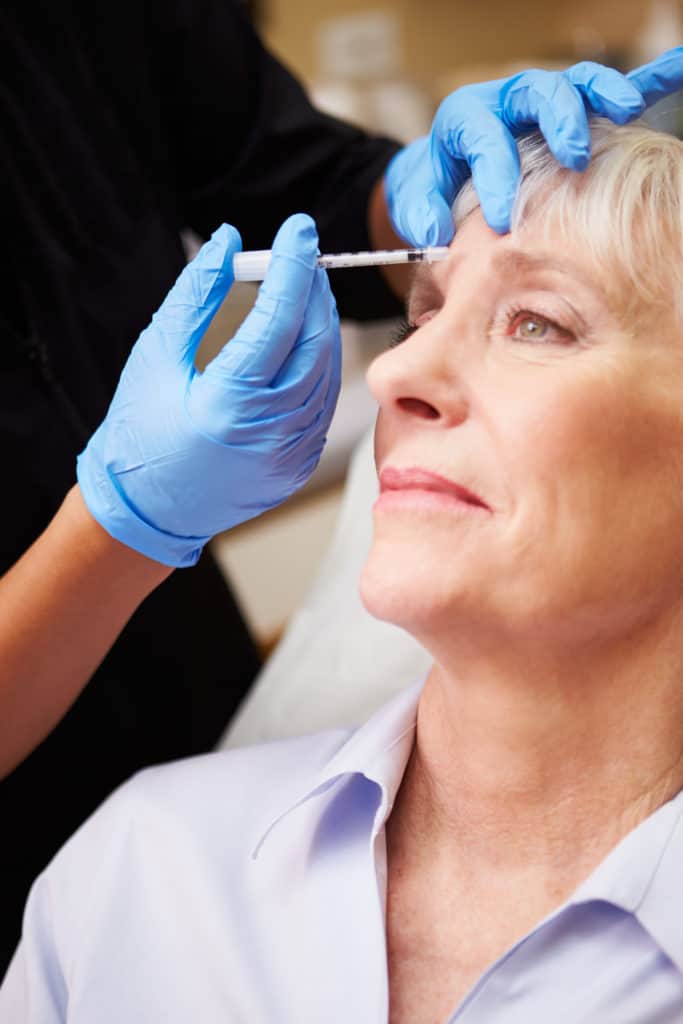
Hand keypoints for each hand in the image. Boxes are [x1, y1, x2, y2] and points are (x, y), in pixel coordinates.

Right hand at [77, 214, 340, 566]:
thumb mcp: (155, 355)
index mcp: (229, 403)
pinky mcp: (299, 466)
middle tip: (302, 258)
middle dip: (315, 291)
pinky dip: (319, 365)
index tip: (297, 229)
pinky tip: (304, 342)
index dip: (293, 267)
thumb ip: (195, 294)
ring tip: (302, 294)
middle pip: (316, 343)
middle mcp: (270, 432)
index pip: (279, 319)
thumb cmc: (140, 432)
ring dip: (321, 326)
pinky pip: (323, 403)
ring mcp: (290, 454)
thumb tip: (230, 240)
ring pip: (328, 372)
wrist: (147, 510)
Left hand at [385, 46, 682, 244]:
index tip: (500, 215)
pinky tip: (678, 68)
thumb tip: (433, 235)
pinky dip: (648, 79)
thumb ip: (421, 215)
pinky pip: (608, 90)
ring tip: (627, 108)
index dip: (493, 174)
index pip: (482, 136)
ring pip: (575, 84)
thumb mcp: (418, 201)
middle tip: (574, 155)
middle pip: (536, 93)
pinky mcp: (570, 112)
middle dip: (558, 120)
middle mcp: (507, 101)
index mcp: (465, 119)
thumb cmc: (436, 191)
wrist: (446, 171)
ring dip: (602, 93)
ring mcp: (542, 103)